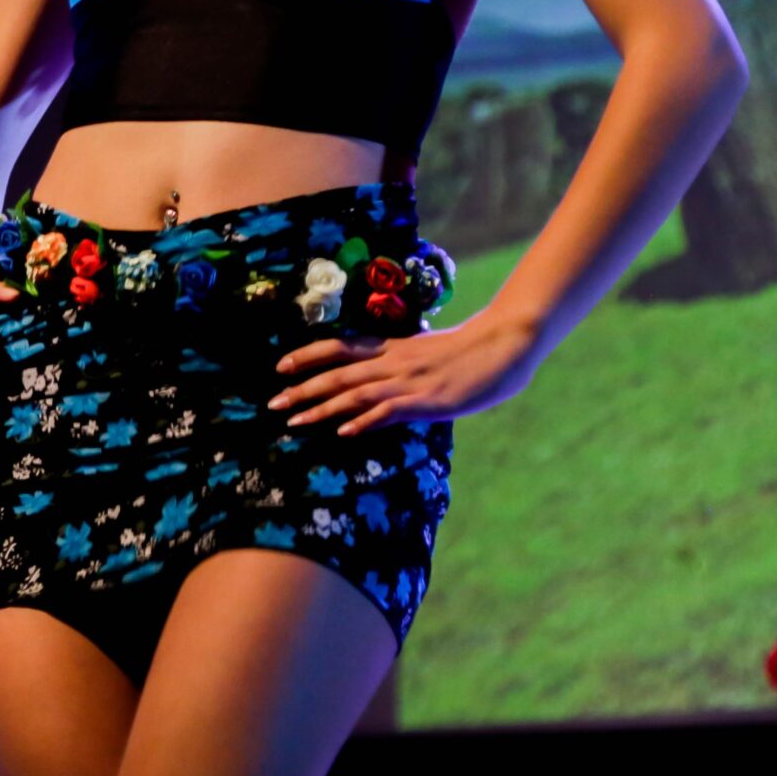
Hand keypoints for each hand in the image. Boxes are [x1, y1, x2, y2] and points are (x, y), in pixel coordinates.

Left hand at [269, 309, 543, 433]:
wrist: (503, 344)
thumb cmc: (468, 350)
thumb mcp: (425, 353)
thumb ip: (400, 364)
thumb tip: (379, 381)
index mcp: (391, 348)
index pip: (340, 347)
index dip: (308, 356)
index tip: (279, 366)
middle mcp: (392, 362)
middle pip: (338, 373)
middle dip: (303, 389)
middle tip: (273, 403)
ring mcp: (408, 381)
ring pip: (355, 393)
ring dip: (322, 408)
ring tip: (295, 421)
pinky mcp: (427, 400)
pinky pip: (389, 410)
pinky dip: (364, 421)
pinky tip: (344, 432)